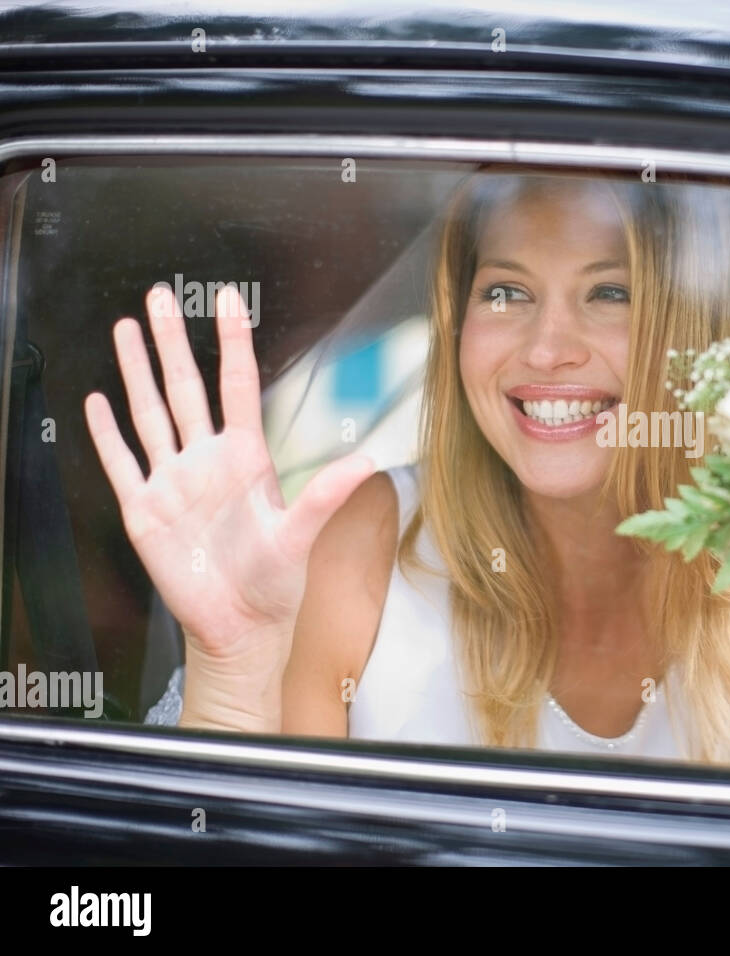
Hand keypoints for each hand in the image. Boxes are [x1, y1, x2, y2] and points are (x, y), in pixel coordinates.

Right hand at [84, 286, 373, 728]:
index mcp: (246, 458)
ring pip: (149, 413)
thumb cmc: (275, 583)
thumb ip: (325, 496)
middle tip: (160, 294)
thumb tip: (366, 461)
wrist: (237, 627)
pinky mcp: (143, 509)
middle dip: (171, 340)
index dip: (233, 342)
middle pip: (184, 387)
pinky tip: (96, 400)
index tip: (229, 300)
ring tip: (126, 328)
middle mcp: (206, 460)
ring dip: (136, 371)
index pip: (238, 386)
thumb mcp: (300, 536)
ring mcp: (172, 481)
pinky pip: (121, 462)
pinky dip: (106, 433)